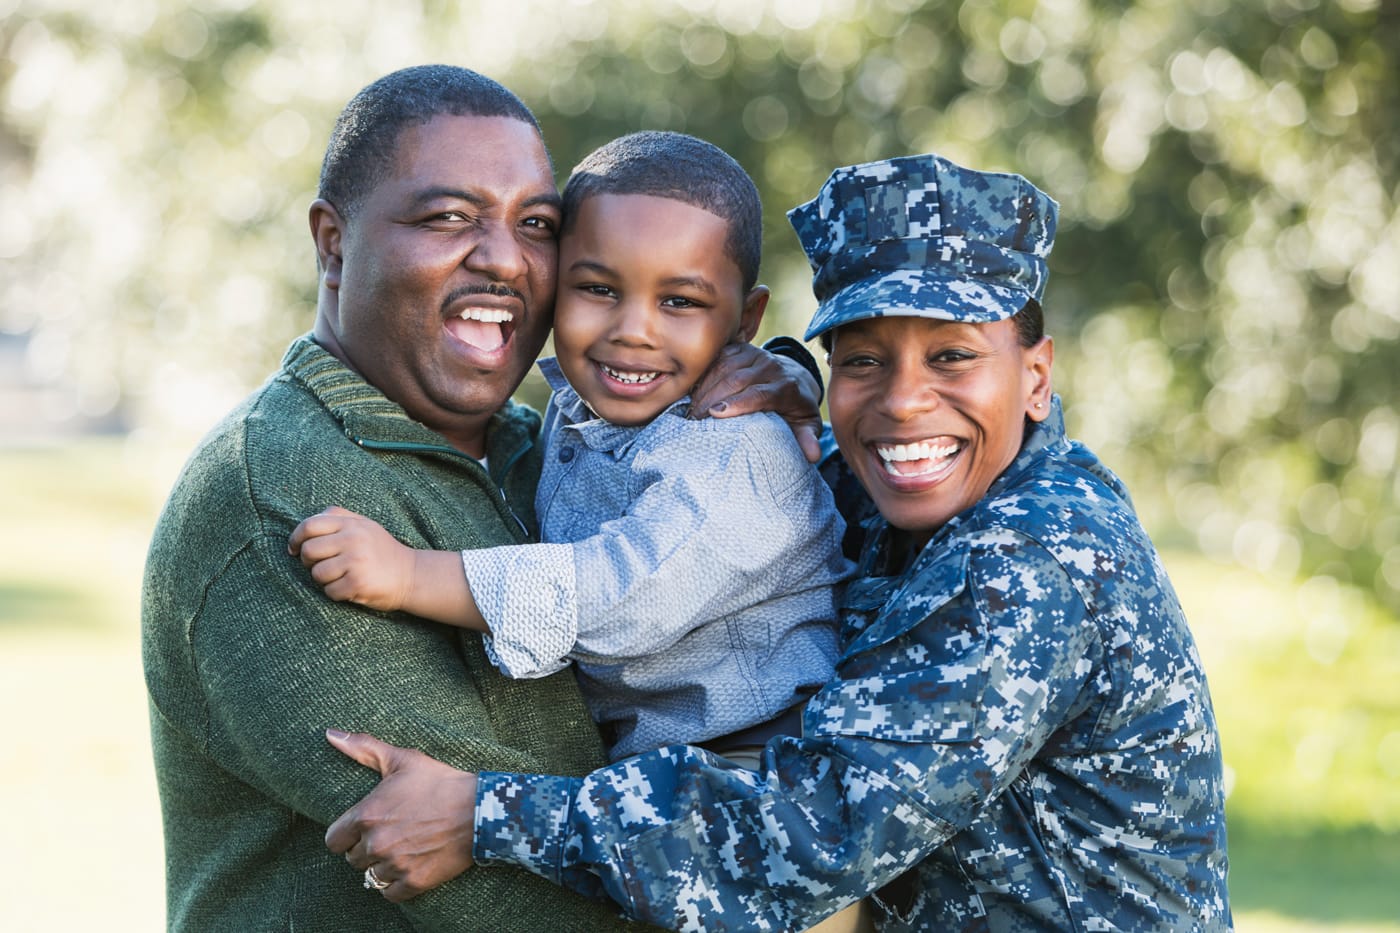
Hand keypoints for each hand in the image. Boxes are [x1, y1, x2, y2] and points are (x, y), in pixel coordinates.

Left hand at [288, 506, 416, 611]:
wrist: (411, 575)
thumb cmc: (381, 551)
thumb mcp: (364, 525)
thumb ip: (338, 517)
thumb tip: (304, 528)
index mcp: (352, 524)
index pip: (309, 526)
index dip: (295, 538)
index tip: (293, 549)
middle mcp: (353, 539)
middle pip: (308, 551)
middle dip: (308, 562)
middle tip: (321, 565)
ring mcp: (356, 561)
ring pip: (317, 573)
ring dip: (323, 580)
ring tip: (340, 577)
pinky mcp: (359, 582)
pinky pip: (330, 591)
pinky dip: (336, 593)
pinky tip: (350, 588)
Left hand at [324, 729, 477, 901]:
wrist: (480, 809)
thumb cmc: (440, 781)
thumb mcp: (402, 760)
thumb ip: (363, 748)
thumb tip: (329, 734)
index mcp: (367, 815)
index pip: (333, 841)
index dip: (347, 834)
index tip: (363, 829)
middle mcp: (376, 843)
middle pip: (353, 859)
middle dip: (367, 848)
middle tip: (390, 835)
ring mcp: (395, 864)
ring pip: (370, 876)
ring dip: (382, 865)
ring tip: (402, 849)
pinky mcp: (414, 882)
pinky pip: (389, 893)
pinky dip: (397, 884)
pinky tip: (409, 866)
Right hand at [691, 343, 822, 462]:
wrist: (796, 376)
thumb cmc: (796, 407)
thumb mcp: (806, 424)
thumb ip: (807, 439)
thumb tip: (813, 456)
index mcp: (786, 386)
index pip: (760, 393)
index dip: (738, 403)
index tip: (716, 414)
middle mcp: (771, 366)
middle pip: (737, 379)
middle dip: (713, 398)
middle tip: (694, 418)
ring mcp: (755, 355)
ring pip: (725, 366)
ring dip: (705, 386)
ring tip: (690, 407)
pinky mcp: (742, 348)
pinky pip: (719, 357)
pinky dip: (704, 373)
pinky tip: (693, 390)